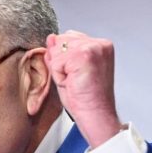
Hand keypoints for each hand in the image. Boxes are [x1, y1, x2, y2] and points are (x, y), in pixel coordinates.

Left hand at [45, 30, 122, 147]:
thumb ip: (60, 53)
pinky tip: (73, 84)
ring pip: (57, 51)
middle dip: (61, 63)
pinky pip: (56, 62)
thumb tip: (51, 38)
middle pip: (61, 41)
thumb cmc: (86, 99)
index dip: (65, 59)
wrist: (96, 115)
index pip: (68, 38)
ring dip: (60, 70)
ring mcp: (93, 48)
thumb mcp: (69, 71)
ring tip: (75, 82)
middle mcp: (99, 43)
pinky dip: (59, 76)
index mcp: (100, 45)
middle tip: (76, 80)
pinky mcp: (84, 55)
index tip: (78, 76)